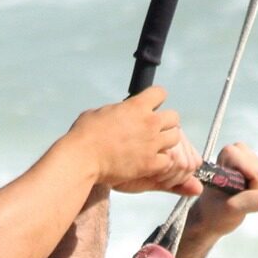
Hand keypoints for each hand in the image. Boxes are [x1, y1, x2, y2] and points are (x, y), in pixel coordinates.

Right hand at [67, 86, 201, 196]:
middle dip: (166, 123)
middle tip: (156, 130)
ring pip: (175, 138)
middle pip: (174, 117)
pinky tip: (151, 163)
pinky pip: (168, 161)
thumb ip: (117, 111)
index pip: (160, 93)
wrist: (82, 158)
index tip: (151, 106)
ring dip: (167, 142)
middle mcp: (149, 123)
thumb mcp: (100, 112)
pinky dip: (161, 162)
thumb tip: (118, 112)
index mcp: (136, 106)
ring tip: (155, 147)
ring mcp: (152, 144)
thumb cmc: (85, 135)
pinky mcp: (150, 164)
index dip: (156, 100)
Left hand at [184, 142, 257, 241]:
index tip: (239, 197)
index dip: (255, 190)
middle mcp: (243, 152)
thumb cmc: (215, 211)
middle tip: (244, 200)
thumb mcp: (230, 209)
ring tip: (248, 200)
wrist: (213, 215)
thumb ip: (250, 202)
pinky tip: (254, 197)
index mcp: (231, 154)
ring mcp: (255, 159)